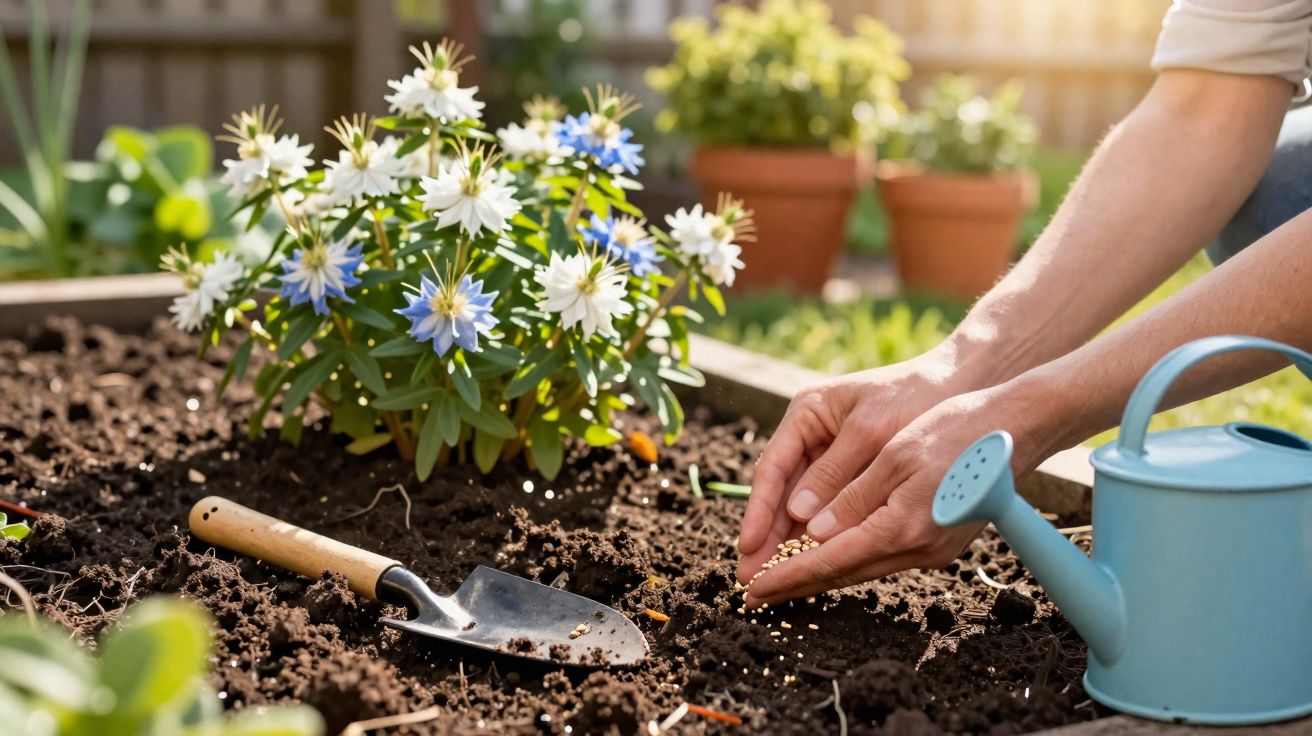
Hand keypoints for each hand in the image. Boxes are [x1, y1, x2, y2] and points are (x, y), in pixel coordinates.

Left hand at [741, 382, 1056, 607]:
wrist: (1017, 429)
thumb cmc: (955, 431)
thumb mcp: (894, 455)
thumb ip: (851, 497)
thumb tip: (814, 534)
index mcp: (902, 527)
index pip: (829, 561)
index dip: (786, 576)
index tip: (751, 588)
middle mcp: (918, 549)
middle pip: (843, 574)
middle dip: (795, 583)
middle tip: (752, 593)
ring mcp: (933, 551)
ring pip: (862, 567)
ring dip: (820, 573)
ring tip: (778, 578)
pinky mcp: (940, 544)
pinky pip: (882, 556)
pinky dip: (848, 558)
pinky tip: (825, 554)